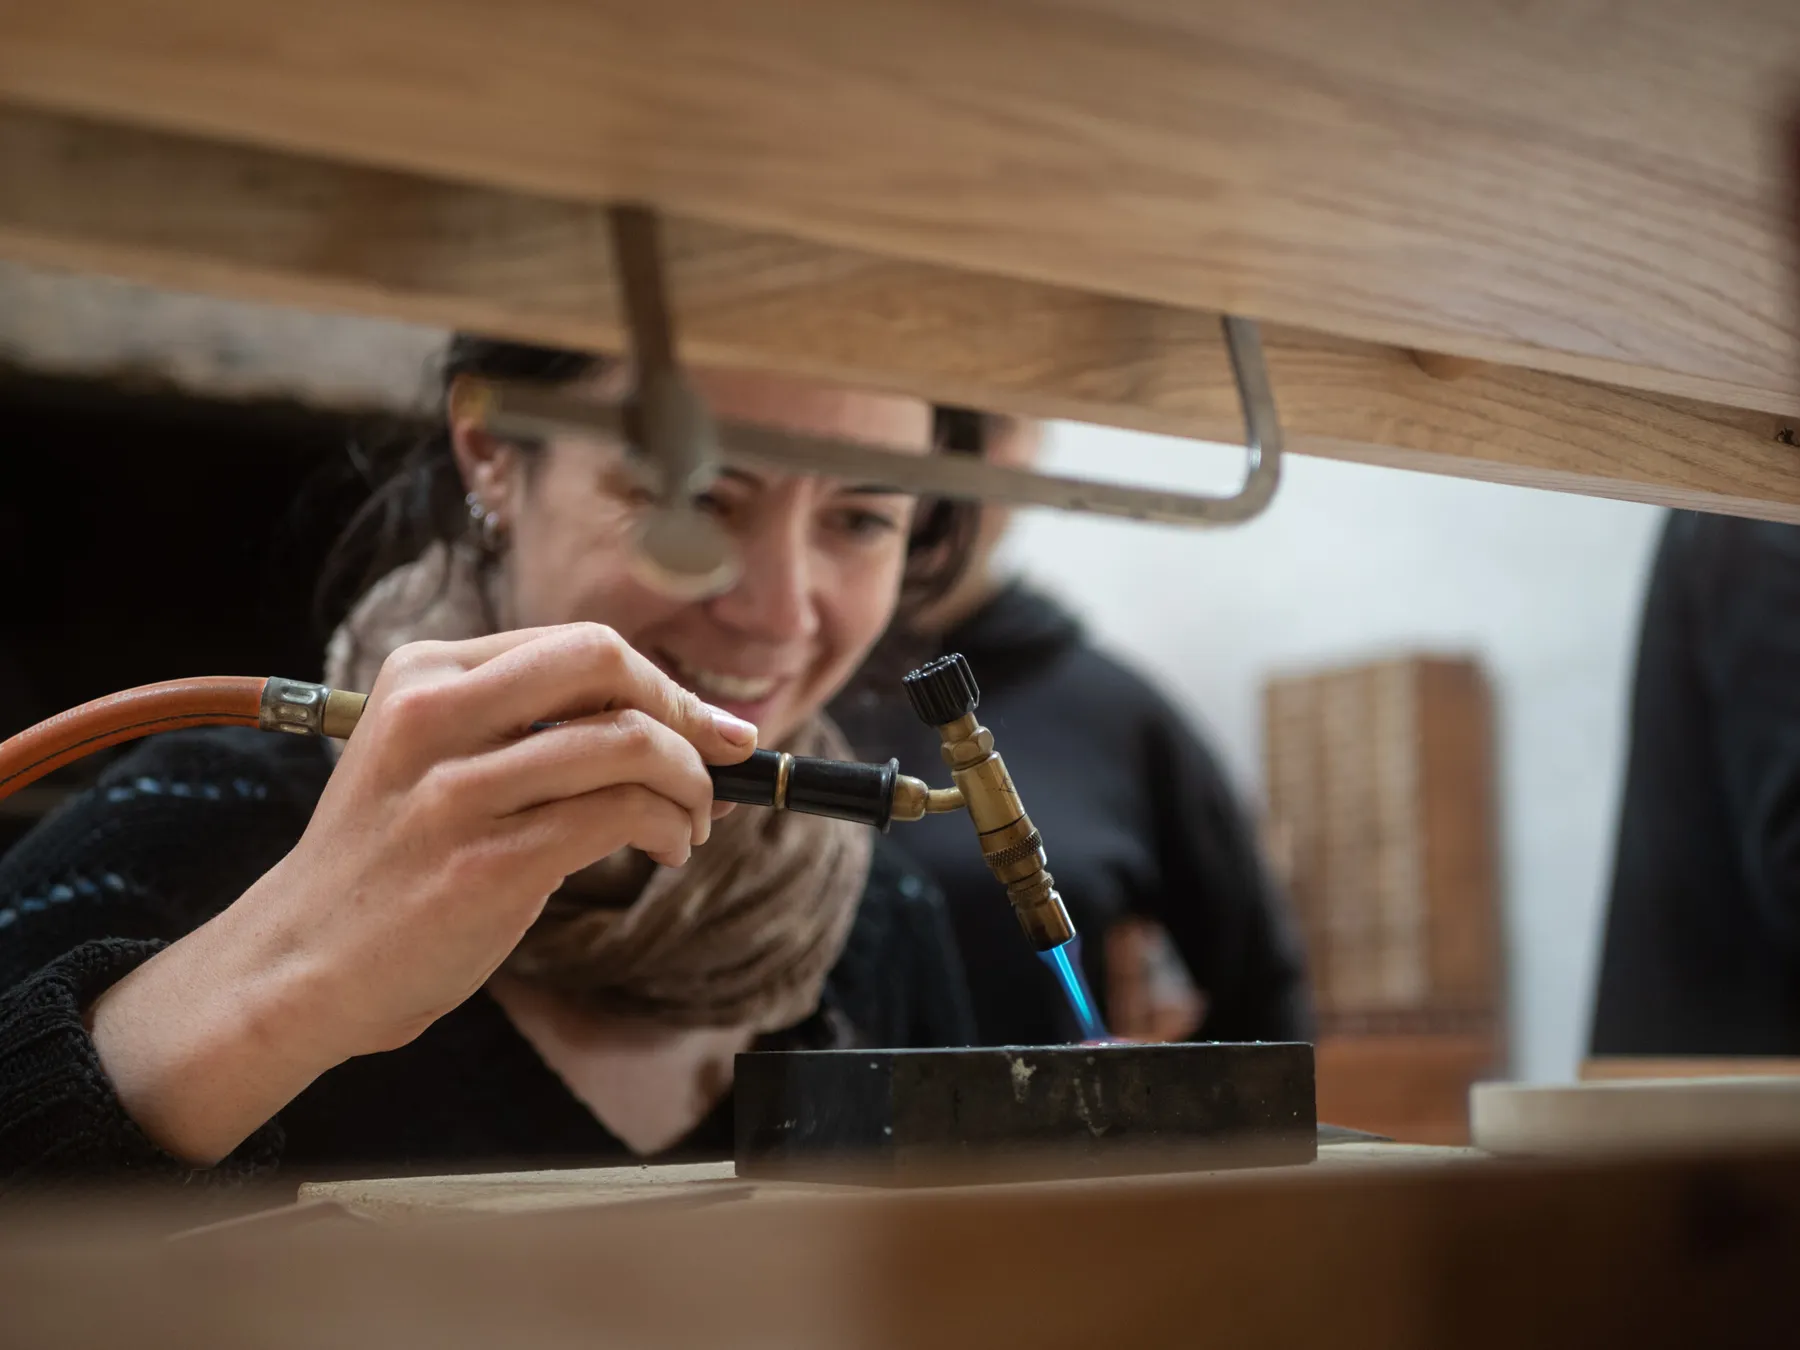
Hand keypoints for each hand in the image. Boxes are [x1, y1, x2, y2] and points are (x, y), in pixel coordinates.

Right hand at [89, 624, 756, 1163]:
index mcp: (422, 673)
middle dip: (685, 710)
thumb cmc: (391, 865)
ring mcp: (456, 790)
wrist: (300, 965)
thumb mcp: (433, 760)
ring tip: (690, 823)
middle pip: (605, 664)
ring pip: (626, 742)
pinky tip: (666, 850)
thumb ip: (529, 728)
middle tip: (721, 758)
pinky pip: (619, 815)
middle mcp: (433, 714)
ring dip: (689, 783)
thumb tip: (678, 719)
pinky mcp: (484, 862)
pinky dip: (669, 827)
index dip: (663, 682)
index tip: (711, 723)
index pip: (578, 646)